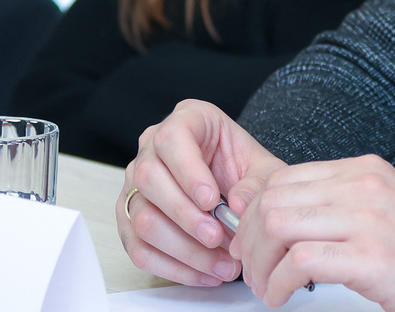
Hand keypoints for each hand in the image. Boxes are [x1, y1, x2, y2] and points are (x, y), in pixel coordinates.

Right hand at [116, 98, 284, 285]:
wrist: (235, 185)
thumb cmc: (245, 169)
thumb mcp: (264, 169)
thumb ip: (257, 183)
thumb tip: (237, 204)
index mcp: (186, 120)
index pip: (171, 139)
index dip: (188, 172)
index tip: (212, 201)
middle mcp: (151, 148)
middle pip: (149, 179)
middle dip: (185, 216)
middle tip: (217, 238)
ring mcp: (136, 184)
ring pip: (141, 218)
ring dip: (182, 248)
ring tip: (220, 263)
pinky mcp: (130, 218)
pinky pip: (138, 248)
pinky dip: (172, 267)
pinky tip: (204, 274)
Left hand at [230, 153, 394, 311]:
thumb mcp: (382, 209)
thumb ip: (336, 203)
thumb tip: (274, 210)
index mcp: (365, 171)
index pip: (283, 177)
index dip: (255, 212)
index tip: (253, 241)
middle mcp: (364, 185)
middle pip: (272, 199)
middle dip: (249, 240)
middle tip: (254, 269)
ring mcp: (368, 219)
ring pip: (277, 225)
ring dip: (260, 264)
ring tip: (268, 286)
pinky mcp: (372, 257)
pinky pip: (300, 260)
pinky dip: (279, 283)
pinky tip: (284, 295)